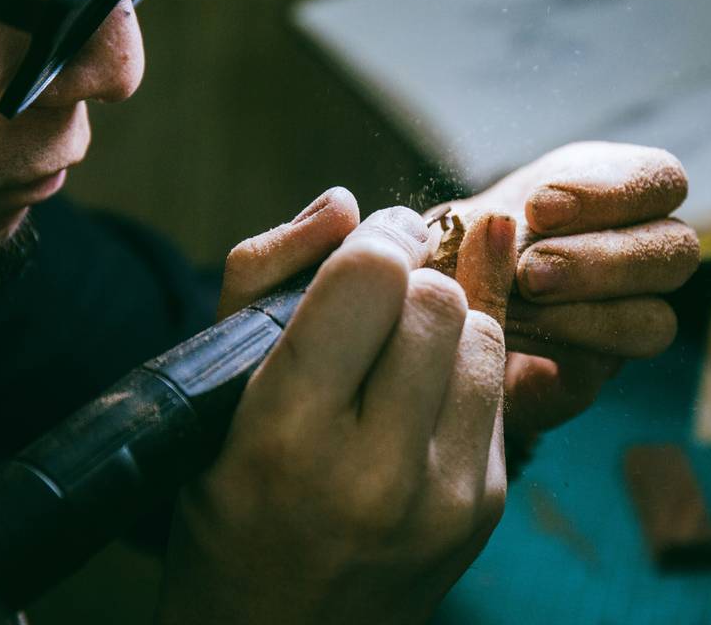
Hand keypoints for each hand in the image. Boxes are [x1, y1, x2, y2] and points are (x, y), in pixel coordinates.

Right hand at [157, 188, 518, 624]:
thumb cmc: (229, 503)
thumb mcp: (213, 390)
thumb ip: (264, 275)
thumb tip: (347, 203)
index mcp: (289, 433)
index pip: (372, 279)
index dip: (377, 237)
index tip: (370, 239)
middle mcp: (376, 470)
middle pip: (440, 298)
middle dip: (409, 281)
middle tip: (377, 299)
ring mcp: (445, 496)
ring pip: (484, 336)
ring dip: (444, 324)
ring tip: (397, 354)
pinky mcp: (487, 507)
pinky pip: (497, 389)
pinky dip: (462, 374)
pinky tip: (419, 401)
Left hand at [445, 142, 699, 440]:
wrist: (422, 320)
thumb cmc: (447, 250)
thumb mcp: (456, 222)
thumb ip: (475, 223)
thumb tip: (491, 230)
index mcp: (607, 191)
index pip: (662, 181)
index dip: (615, 193)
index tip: (539, 207)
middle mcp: (633, 254)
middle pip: (677, 252)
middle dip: (600, 260)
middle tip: (531, 271)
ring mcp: (623, 319)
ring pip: (655, 321)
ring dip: (583, 313)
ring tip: (515, 307)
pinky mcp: (591, 373)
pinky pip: (602, 366)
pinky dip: (553, 349)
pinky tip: (505, 333)